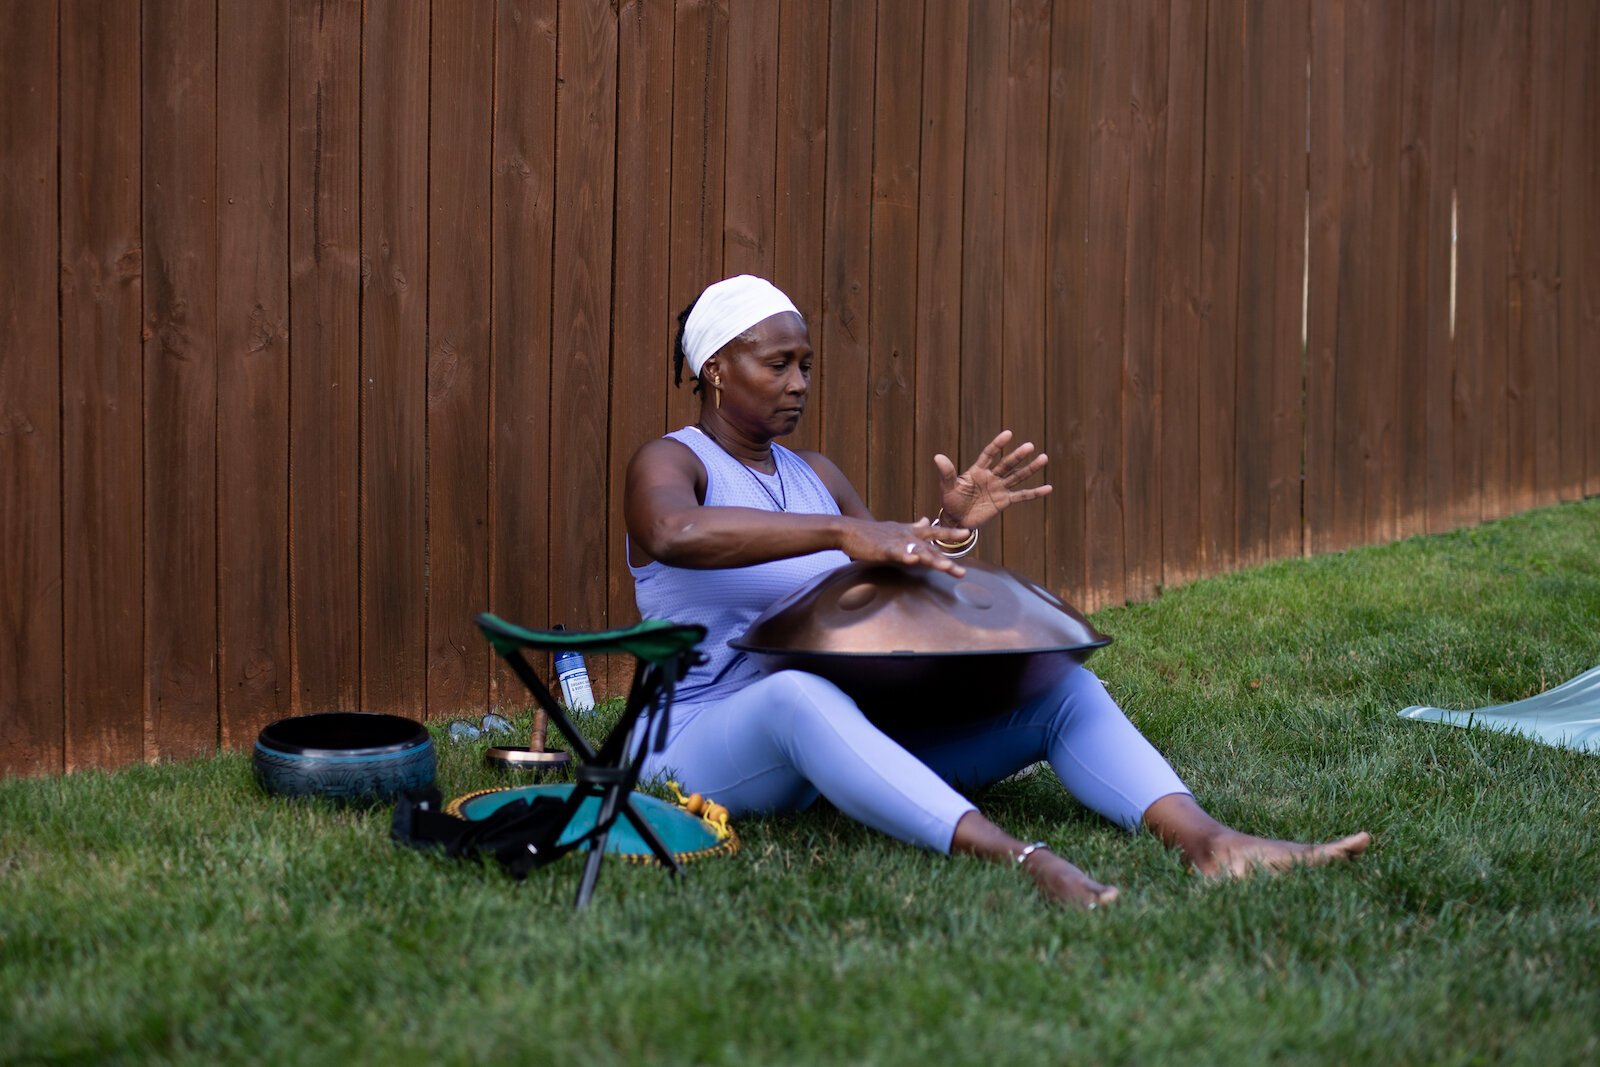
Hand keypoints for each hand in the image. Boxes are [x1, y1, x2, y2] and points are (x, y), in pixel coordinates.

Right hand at [838, 517, 969, 576]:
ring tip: (947, 567)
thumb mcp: (897, 528)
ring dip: (933, 559)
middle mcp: (907, 535)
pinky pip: (896, 553)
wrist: (848, 530)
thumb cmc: (872, 533)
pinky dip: (905, 556)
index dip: (951, 533)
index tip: (967, 534)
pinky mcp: (883, 548)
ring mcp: (896, 542)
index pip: (935, 532)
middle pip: (931, 549)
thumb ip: (914, 527)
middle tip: (962, 572)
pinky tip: (913, 561)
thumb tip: (927, 520)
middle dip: (946, 560)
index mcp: (910, 532)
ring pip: (918, 551)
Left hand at [933, 429, 1051, 528]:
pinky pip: (1021, 496)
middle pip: (1007, 464)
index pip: (989, 454)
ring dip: (1030, 469)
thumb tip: (937, 457)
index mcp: (977, 470)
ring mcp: (999, 488)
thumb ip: (946, 473)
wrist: (956, 519)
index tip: (1008, 434)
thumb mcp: (947, 488)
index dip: (997, 444)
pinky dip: (1035, 493)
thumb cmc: (950, 501)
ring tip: (1044, 458)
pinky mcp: (1004, 501)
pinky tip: (1048, 488)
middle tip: (1030, 446)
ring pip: (1017, 476)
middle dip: (1018, 456)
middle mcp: (991, 476)